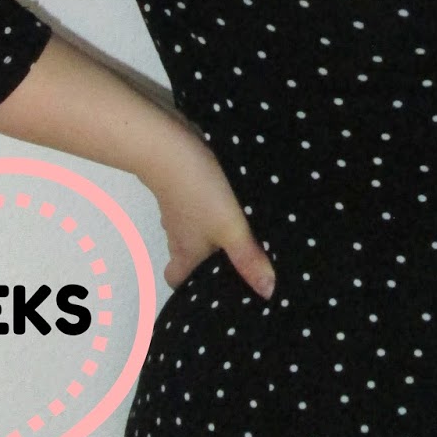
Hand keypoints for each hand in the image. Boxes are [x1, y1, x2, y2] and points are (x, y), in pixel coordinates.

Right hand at [147, 129, 275, 300]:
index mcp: (185, 252)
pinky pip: (197, 207)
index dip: (190, 289)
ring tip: (244, 234)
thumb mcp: (230, 228)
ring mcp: (178, 210)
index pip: (177, 281)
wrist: (168, 144)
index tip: (212, 289)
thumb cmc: (196, 192)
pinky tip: (234, 203)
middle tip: (236, 262)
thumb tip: (267, 292)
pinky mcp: (183, 188)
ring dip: (212, 233)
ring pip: (193, 230)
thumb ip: (248, 258)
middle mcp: (178, 235)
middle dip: (208, 261)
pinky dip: (210, 209)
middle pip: (187, 256)